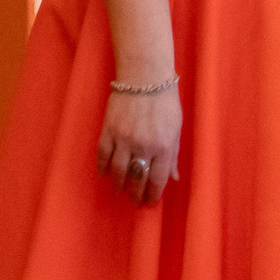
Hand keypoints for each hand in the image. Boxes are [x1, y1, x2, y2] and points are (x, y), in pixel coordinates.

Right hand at [97, 84, 180, 206]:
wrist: (145, 76)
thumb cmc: (165, 101)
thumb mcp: (176, 128)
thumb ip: (174, 155)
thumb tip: (174, 177)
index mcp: (164, 146)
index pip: (158, 180)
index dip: (153, 195)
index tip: (150, 203)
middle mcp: (144, 146)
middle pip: (138, 179)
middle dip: (136, 194)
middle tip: (135, 201)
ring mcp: (124, 138)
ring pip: (119, 171)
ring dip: (119, 184)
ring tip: (120, 190)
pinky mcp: (109, 130)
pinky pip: (103, 154)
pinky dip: (103, 167)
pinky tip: (105, 174)